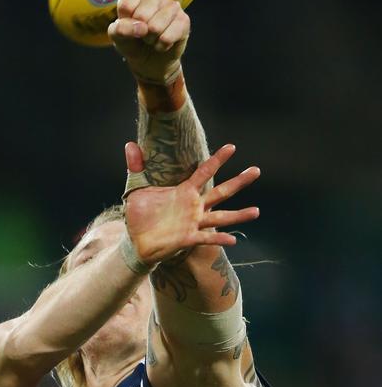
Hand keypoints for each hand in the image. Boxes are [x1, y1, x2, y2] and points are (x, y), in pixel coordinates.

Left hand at [108, 0, 188, 84]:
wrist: (150, 61)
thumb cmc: (133, 43)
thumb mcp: (118, 37)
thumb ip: (119, 29)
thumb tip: (139, 27)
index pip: (126, 5)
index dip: (125, 23)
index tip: (129, 26)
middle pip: (141, 15)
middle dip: (139, 33)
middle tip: (143, 34)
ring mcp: (172, 6)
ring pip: (155, 26)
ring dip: (151, 40)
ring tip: (152, 38)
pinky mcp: (184, 21)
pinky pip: (167, 37)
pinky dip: (161, 46)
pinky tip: (162, 44)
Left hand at [124, 143, 259, 265]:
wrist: (135, 241)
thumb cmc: (139, 215)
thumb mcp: (136, 189)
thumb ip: (136, 167)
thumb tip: (130, 144)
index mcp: (184, 191)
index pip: (204, 172)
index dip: (217, 159)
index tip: (232, 147)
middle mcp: (193, 206)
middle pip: (221, 192)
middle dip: (239, 182)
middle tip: (256, 170)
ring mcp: (193, 223)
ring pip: (220, 216)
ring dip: (238, 214)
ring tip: (256, 211)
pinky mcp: (187, 238)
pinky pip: (206, 238)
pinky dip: (220, 239)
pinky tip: (233, 240)